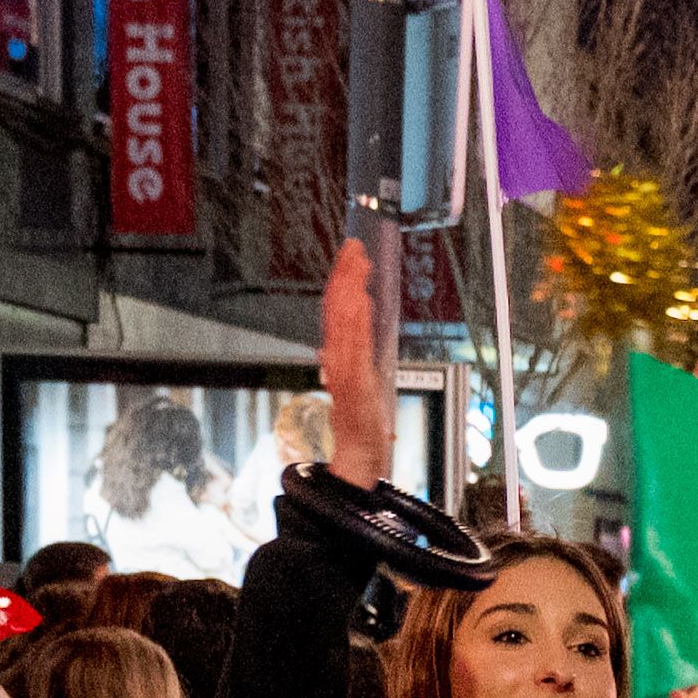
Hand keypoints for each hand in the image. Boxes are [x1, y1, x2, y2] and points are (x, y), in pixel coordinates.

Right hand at [318, 240, 390, 486]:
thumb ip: (346, 356)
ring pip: (343, 319)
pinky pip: (354, 344)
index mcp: (338, 353)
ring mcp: (344, 367)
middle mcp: (337, 356)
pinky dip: (356, 321)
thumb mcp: (355, 379)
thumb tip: (338, 335)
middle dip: (345, 275)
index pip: (336, 308)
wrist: (360, 450)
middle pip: (337, 307)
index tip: (351, 256)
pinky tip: (361, 301)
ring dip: (351, 289)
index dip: (341, 280)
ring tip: (358, 264)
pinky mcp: (354, 380)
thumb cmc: (361, 419)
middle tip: (354, 248)